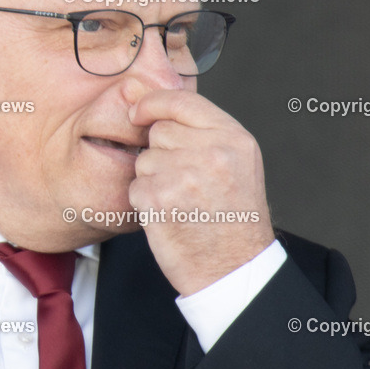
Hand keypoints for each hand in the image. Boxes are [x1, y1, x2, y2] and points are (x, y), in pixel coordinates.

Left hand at [128, 90, 275, 296]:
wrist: (233, 268)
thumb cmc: (232, 218)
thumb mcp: (235, 163)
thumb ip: (201, 130)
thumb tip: (148, 100)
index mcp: (234, 139)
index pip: (181, 100)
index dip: (153, 103)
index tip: (138, 111)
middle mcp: (212, 152)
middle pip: (158, 130)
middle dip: (162, 152)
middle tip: (187, 182)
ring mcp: (184, 174)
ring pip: (144, 159)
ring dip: (153, 178)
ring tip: (182, 201)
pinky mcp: (159, 198)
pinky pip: (135, 185)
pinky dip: (145, 201)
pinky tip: (170, 215)